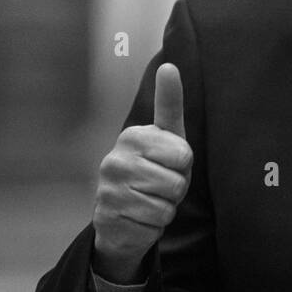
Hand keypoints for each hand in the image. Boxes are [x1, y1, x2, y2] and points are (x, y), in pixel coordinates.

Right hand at [92, 63, 192, 280]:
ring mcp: (107, 190)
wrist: (124, 215)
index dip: (183, 166)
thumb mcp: (168, 137)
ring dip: (165, 208)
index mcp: (132, 136)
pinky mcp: (107, 218)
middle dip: (176, 190)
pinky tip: (139, 218)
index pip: (183, 154)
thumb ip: (169, 103)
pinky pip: (154, 226)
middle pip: (176, 182)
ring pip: (166, 206)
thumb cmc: (153, 170)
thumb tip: (169, 65)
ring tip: (149, 201)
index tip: (168, 164)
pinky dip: (154, 226)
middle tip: (159, 187)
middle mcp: (113, 160)